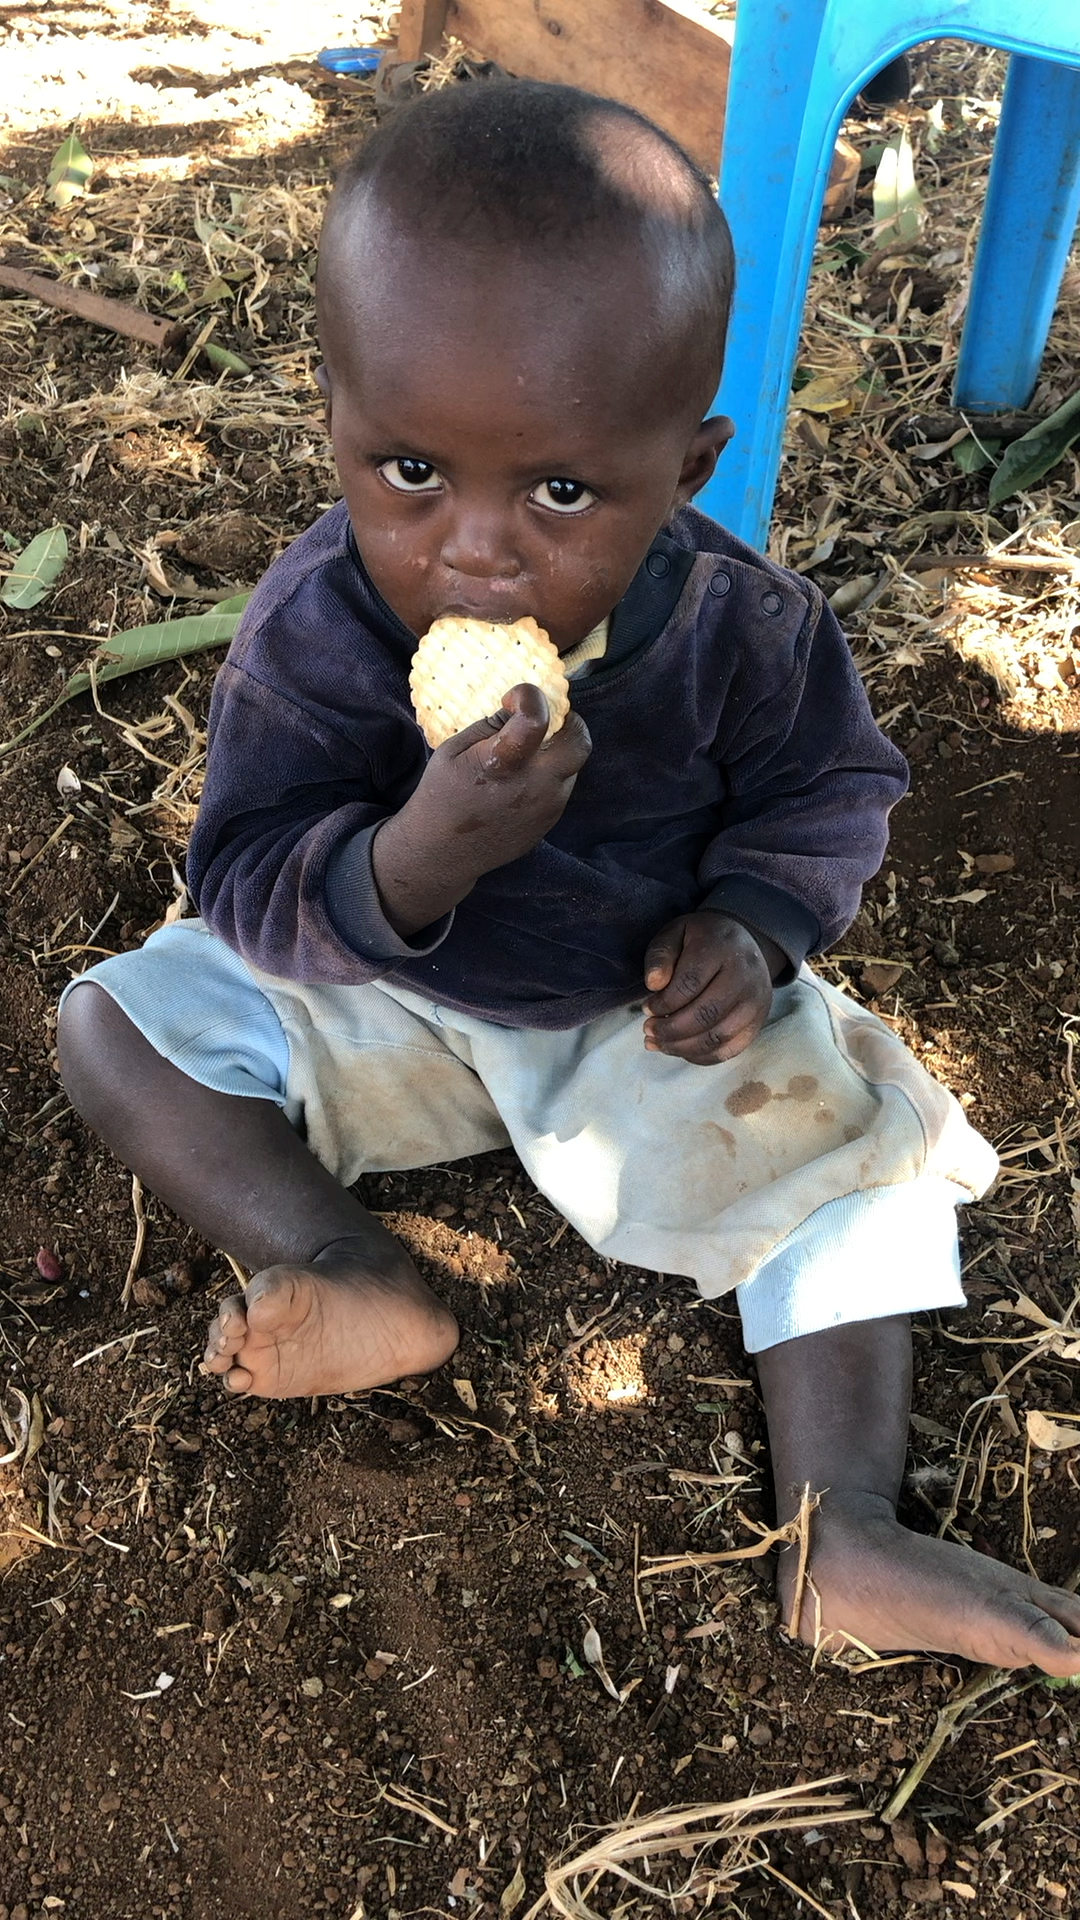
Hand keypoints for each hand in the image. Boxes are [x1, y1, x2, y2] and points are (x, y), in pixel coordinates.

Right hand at [373, 683, 590, 935]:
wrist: (443, 852)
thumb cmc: (442, 795)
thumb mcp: (454, 750)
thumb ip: (491, 726)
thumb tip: (518, 710)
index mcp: (503, 764)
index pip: (536, 718)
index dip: (529, 696)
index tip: (513, 699)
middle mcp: (534, 787)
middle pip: (579, 742)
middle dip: (569, 722)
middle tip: (549, 719)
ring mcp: (547, 808)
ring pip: (573, 766)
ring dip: (558, 751)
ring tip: (530, 752)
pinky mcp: (550, 823)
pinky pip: (563, 787)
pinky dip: (551, 774)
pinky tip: (524, 779)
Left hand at [642, 912, 778, 1063]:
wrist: (744, 943)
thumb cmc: (702, 939)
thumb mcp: (676, 934)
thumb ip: (660, 955)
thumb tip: (653, 984)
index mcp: (722, 948)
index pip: (690, 984)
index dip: (664, 1003)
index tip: (647, 1008)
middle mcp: (745, 976)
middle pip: (705, 1014)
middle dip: (670, 1029)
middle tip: (648, 1030)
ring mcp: (756, 1002)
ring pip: (717, 1037)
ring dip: (681, 1047)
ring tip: (658, 1043)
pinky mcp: (758, 1022)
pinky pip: (728, 1050)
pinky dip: (700, 1056)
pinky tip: (679, 1049)